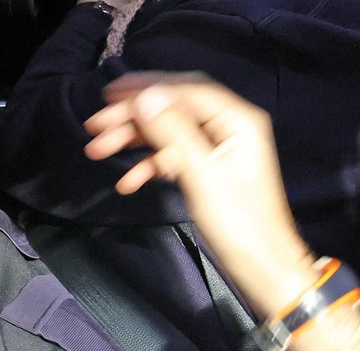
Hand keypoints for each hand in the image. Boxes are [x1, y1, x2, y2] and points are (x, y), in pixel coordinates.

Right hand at [83, 72, 318, 318]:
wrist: (263, 269)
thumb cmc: (242, 225)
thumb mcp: (202, 174)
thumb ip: (173, 132)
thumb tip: (145, 97)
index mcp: (237, 121)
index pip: (184, 91)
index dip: (145, 89)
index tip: (110, 95)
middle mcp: (228, 128)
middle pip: (172, 109)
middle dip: (132, 117)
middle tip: (96, 126)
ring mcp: (218, 149)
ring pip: (167, 133)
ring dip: (134, 141)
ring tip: (98, 149)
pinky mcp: (208, 170)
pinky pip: (173, 157)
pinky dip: (149, 165)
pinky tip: (127, 181)